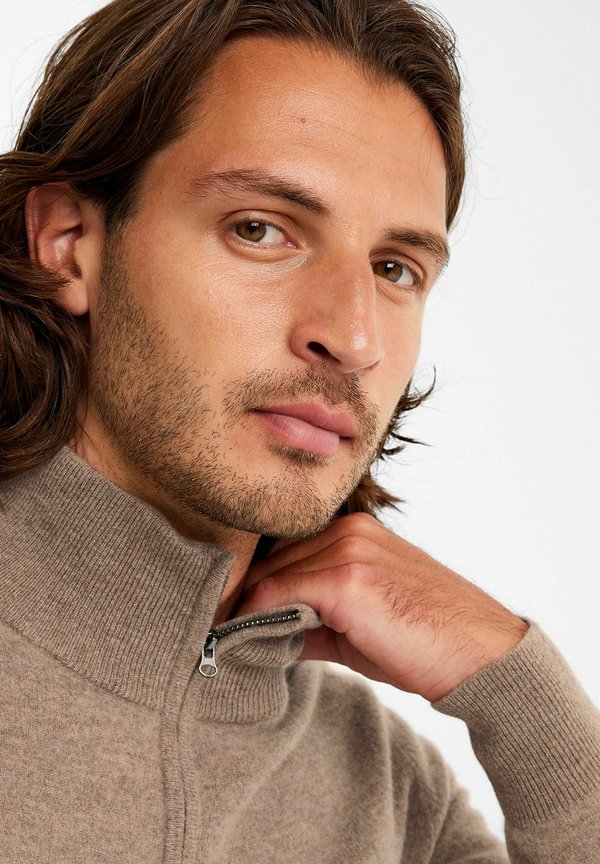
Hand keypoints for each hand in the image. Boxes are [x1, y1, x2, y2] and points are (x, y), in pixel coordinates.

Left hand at [236, 513, 528, 701]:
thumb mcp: (360, 625)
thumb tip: (264, 634)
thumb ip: (312, 618)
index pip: (284, 551)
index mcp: (355, 530)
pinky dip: (254, 617)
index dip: (252, 584)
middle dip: (242, 596)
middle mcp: (349, 530)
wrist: (479, 656)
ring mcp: (349, 549)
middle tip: (212, 628)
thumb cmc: (425, 641)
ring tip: (220, 638)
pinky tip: (237, 639)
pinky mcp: (347, 578)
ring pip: (270, 576)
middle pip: (270, 561)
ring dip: (245, 609)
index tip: (224, 612)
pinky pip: (280, 594)